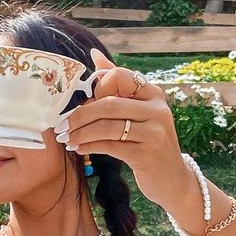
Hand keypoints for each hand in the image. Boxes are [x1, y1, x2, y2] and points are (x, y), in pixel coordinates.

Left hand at [53, 47, 191, 211]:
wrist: (173, 179)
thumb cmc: (150, 143)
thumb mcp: (140, 112)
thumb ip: (119, 84)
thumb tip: (95, 55)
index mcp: (153, 93)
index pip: (119, 77)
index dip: (97, 88)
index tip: (83, 102)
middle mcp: (156, 109)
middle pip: (109, 104)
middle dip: (80, 114)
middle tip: (62, 124)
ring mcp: (153, 132)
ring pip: (107, 126)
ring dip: (81, 133)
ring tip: (67, 138)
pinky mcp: (146, 154)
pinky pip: (110, 146)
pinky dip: (90, 146)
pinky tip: (79, 149)